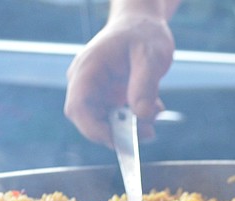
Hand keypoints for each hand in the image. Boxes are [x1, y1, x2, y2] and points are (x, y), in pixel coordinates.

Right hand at [64, 14, 174, 146]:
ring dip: (131, 127)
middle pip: (90, 120)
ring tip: (155, 111)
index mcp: (88, 69)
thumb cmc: (144, 33)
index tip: (121, 141)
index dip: (94, 130)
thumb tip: (142, 116)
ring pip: (107, 123)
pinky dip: (137, 119)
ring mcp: (97, 91)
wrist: (143, 24)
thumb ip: (146, 84)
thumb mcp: (151, 55)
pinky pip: (119, 118)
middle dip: (119, 132)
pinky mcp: (109, 97)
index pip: (78, 108)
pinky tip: (154, 106)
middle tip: (148, 132)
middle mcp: (87, 82)